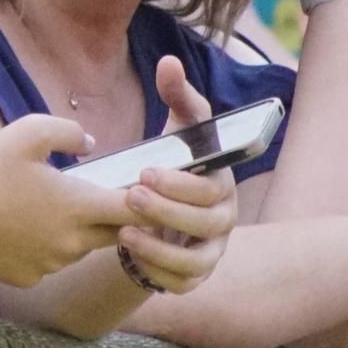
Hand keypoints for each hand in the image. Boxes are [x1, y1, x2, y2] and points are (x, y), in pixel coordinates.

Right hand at [0, 114, 143, 287]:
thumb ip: (68, 132)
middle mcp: (73, 242)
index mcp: (79, 206)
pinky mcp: (31, 278)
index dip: (147, 199)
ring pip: (83, 247)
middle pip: (116, 232)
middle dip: (113, 215)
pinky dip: (49, 246)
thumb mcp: (26, 132)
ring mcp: (52, 264)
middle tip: (97, 193)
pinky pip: (53, 261)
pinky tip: (25, 228)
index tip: (145, 188)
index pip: (135, 209)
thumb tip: (90, 143)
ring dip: (80, 230)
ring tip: (51, 206)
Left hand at [116, 57, 237, 293]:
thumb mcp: (178, 126)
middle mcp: (222, 220)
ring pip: (196, 262)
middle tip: (130, 197)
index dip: (179, 183)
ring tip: (124, 234)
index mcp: (220, 184)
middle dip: (167, 212)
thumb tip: (169, 62)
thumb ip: (177, 95)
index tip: (145, 170)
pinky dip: (159, 274)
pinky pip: (183, 284)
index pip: (209, 189)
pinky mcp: (194, 275)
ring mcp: (210, 251)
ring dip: (161, 250)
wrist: (162, 202)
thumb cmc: (175, 159)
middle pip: (204, 225)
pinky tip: (131, 255)